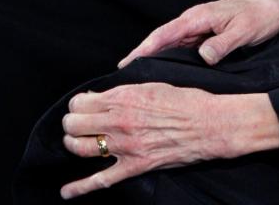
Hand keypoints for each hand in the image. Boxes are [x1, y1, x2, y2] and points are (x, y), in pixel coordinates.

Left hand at [59, 84, 278, 198]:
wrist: (211, 124)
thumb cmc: (188, 101)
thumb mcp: (154, 86)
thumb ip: (126, 92)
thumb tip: (105, 97)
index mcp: (124, 97)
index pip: (81, 102)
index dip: (79, 105)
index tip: (84, 106)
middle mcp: (120, 121)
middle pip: (74, 125)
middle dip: (72, 124)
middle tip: (79, 124)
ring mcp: (126, 145)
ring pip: (79, 149)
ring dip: (73, 146)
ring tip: (78, 143)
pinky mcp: (136, 165)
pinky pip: (100, 180)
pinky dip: (80, 188)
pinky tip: (67, 192)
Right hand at [119, 0, 278, 67]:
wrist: (277, 5)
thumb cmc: (262, 14)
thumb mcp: (244, 30)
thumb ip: (223, 44)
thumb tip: (203, 57)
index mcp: (199, 17)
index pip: (164, 35)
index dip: (143, 50)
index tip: (125, 65)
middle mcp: (195, 21)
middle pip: (161, 41)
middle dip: (141, 57)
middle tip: (122, 80)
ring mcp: (200, 28)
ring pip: (171, 46)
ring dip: (155, 60)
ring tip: (138, 82)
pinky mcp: (208, 35)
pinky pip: (184, 49)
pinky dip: (172, 59)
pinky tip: (167, 74)